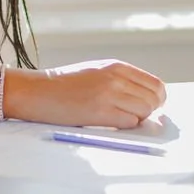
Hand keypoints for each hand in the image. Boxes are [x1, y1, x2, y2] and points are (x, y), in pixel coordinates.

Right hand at [8, 58, 166, 128]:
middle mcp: (116, 77)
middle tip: (133, 116)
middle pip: (154, 99)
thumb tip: (146, 99)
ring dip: (136, 119)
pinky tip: (109, 123)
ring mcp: (109, 93)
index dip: (156, 100)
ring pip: (145, 111)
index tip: (147, 108)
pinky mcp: (100, 111)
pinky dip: (125, 126)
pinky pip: (129, 122)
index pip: (156, 84)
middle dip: (149, 112)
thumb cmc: (64, 85)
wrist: (37, 91)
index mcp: (116, 66)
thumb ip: (120, 81)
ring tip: (118, 119)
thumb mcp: (96, 72)